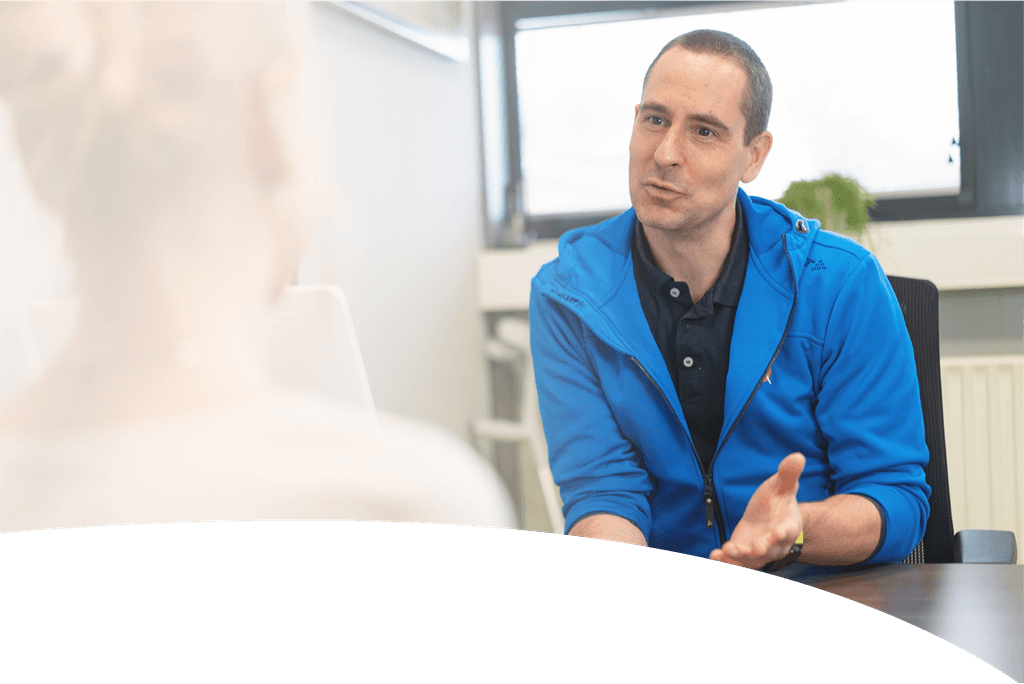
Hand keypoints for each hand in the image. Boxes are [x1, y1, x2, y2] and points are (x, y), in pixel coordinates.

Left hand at [709, 452, 804, 569]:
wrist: (769, 516)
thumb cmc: (777, 501)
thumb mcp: (781, 485)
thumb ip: (788, 474)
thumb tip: (797, 456)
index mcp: (788, 526)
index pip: (788, 530)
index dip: (783, 532)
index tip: (777, 532)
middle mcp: (776, 544)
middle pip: (769, 549)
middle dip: (760, 549)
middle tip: (753, 548)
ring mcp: (760, 552)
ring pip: (751, 559)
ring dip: (739, 558)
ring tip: (726, 552)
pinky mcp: (745, 556)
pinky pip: (736, 562)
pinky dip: (725, 562)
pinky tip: (713, 556)